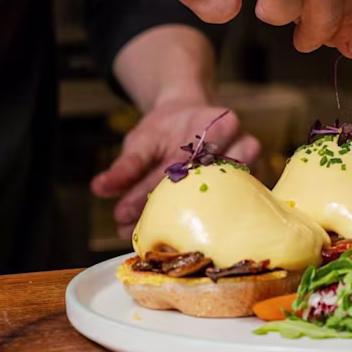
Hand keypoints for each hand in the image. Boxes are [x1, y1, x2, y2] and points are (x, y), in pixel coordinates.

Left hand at [90, 103, 259, 238]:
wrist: (188, 116)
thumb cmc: (169, 128)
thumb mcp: (144, 139)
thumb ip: (127, 164)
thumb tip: (101, 188)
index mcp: (223, 124)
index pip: (190, 159)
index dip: (155, 186)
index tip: (122, 211)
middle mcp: (244, 146)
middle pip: (203, 184)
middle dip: (164, 208)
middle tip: (129, 228)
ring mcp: (251, 170)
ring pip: (216, 200)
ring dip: (181, 219)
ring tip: (144, 235)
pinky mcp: (248, 189)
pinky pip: (223, 210)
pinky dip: (195, 222)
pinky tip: (167, 235)